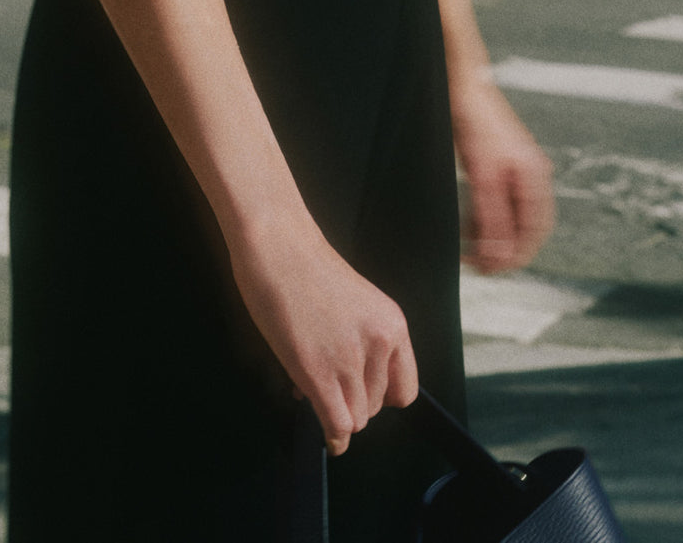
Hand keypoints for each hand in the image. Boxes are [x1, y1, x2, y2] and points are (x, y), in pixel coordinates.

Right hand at [227, 211, 417, 454]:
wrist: (278, 244)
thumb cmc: (306, 266)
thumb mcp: (355, 304)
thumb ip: (360, 343)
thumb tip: (347, 386)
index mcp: (393, 324)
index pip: (405, 389)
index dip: (381, 398)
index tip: (361, 394)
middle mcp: (380, 343)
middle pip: (376, 407)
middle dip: (351, 402)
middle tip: (325, 384)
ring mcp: (349, 359)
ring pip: (356, 418)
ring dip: (336, 412)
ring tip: (312, 388)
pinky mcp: (317, 371)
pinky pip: (337, 423)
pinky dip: (334, 436)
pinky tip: (328, 438)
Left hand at [450, 78, 553, 274]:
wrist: (462, 82)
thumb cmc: (474, 122)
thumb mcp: (483, 175)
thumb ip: (493, 215)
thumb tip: (499, 254)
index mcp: (534, 178)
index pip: (535, 232)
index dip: (515, 256)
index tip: (490, 270)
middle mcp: (531, 174)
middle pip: (526, 227)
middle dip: (504, 249)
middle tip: (477, 265)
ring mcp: (517, 168)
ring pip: (511, 215)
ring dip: (493, 235)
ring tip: (468, 249)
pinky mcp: (500, 163)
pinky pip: (500, 201)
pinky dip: (487, 217)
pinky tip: (468, 224)